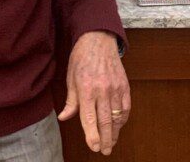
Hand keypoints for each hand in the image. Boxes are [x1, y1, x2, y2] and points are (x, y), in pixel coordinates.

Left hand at [57, 30, 130, 155]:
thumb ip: (71, 101)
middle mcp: (102, 90)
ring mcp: (115, 87)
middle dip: (105, 139)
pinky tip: (119, 125)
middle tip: (105, 151)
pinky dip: (123, 118)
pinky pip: (126, 106)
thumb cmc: (82, 58)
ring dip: (115, 131)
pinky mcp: (124, 85)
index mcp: (87, 89)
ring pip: (117, 116)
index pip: (90, 118)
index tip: (94, 147)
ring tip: (111, 142)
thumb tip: (64, 117)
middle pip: (105, 121)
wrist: (99, 39)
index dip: (92, 135)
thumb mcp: (71, 78)